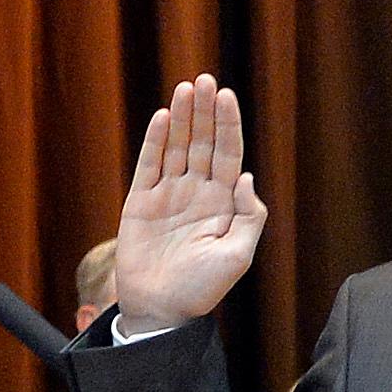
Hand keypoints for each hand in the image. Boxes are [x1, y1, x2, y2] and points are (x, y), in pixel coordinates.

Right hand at [111, 75, 268, 330]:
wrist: (162, 311)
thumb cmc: (202, 289)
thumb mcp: (237, 257)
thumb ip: (249, 218)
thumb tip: (247, 177)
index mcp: (222, 204)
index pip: (228, 154)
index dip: (228, 125)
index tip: (226, 97)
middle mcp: (196, 193)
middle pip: (203, 143)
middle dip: (205, 112)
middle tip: (205, 80)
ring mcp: (168, 195)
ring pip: (177, 147)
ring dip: (182, 117)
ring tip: (185, 88)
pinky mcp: (141, 202)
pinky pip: (149, 164)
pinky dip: (156, 141)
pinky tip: (164, 117)